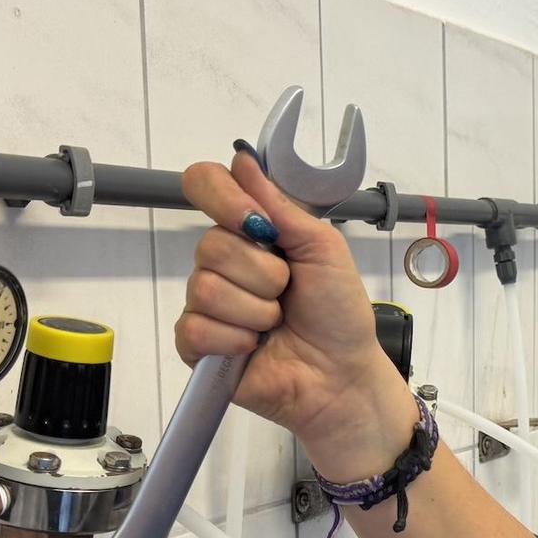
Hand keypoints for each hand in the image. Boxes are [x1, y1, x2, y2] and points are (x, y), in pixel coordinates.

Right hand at [178, 155, 414, 475]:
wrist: (342, 377)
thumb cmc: (339, 315)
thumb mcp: (323, 249)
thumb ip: (282, 207)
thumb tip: (243, 160)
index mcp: (250, 231)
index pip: (205, 185)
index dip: (222, 197)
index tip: (256, 222)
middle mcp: (223, 262)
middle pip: (210, 244)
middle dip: (263, 274)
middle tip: (288, 293)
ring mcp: (208, 303)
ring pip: (206, 287)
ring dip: (255, 310)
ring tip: (276, 324)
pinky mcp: (198, 345)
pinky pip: (196, 328)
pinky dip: (235, 339)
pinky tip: (253, 348)